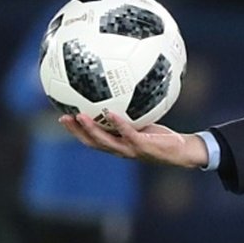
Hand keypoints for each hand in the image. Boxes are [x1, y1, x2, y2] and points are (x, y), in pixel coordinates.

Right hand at [59, 111, 208, 168]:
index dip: (75, 131)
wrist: (181, 150)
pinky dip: (118, 123)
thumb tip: (124, 92)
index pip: (90, 139)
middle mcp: (120, 149)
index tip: (62, 117)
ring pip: (105, 142)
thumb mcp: (142, 123)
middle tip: (63, 117)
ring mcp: (130, 150)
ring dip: (91, 129)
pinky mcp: (143, 146)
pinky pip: (127, 133)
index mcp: (117, 144)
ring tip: (80, 116)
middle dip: (76, 131)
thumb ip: (130, 114)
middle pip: (92, 143)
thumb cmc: (161, 136)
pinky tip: (111, 113)